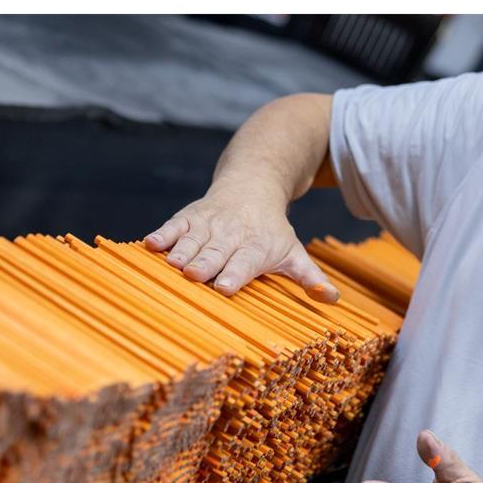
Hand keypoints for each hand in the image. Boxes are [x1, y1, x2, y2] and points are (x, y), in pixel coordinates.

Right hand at [143, 178, 339, 301]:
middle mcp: (231, 234)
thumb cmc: (272, 230)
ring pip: (192, 239)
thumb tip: (333, 299)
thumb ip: (309, 277)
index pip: (245, 262)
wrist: (252, 183)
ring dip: (181, 251)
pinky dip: (162, 234)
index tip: (225, 287)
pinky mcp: (188, 216)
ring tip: (172, 264)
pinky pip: (173, 225)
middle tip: (195, 275)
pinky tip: (149, 244)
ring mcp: (208, 224)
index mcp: (256, 246)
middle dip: (205, 263)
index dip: (235, 274)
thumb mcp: (294, 251)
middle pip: (216, 252)